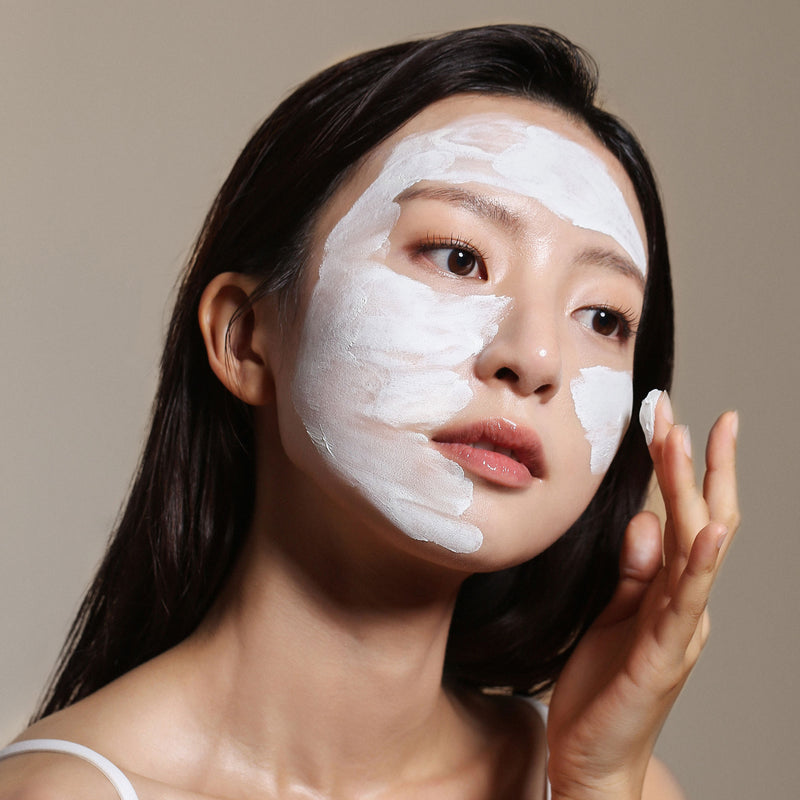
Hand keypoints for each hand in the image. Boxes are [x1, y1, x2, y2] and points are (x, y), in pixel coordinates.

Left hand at [545, 393, 738, 799]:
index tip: (674, 418)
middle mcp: (685, 604)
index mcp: (669, 592)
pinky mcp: (661, 655)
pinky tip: (705, 528)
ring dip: (691, 491)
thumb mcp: (610, 614)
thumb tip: (644, 518)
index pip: (682, 517)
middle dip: (690, 461)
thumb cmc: (603, 686)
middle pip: (697, 519)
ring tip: (690, 440)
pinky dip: (698, 562)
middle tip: (674, 409)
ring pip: (693, 548)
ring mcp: (680, 629)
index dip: (683, 468)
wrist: (592, 759)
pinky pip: (683, 601)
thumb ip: (631, 570)